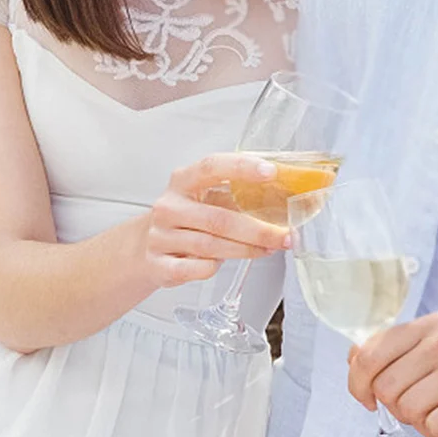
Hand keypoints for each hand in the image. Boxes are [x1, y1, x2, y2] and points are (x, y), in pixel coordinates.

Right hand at [140, 153, 290, 289]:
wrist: (146, 246)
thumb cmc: (187, 219)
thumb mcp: (205, 198)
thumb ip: (238, 194)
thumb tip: (291, 193)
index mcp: (183, 181)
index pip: (212, 167)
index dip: (242, 168)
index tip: (271, 172)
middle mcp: (169, 207)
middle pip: (218, 218)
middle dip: (258, 230)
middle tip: (285, 236)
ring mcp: (161, 236)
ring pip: (210, 246)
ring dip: (246, 250)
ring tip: (268, 249)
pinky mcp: (159, 265)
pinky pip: (195, 269)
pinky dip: (214, 268)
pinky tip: (225, 264)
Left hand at [346, 313, 437, 436]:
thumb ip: (408, 351)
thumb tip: (354, 359)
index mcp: (435, 324)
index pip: (368, 353)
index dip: (358, 384)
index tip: (369, 400)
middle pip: (386, 389)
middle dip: (400, 411)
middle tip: (432, 411)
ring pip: (410, 412)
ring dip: (429, 424)